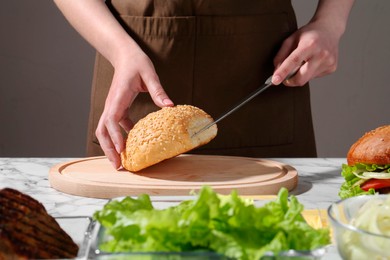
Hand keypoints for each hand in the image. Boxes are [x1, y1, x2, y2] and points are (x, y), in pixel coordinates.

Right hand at [95, 50, 173, 168]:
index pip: (111, 120)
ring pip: (105, 130)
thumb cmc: (136, 63)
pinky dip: (120, 137)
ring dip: (111, 146)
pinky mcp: (118, 108)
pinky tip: (131, 144)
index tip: (121, 150)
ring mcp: (112, 107)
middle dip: (108, 149)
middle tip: (117, 165)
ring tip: (120, 161)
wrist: (126, 55)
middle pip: (102, 130)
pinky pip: (115, 126)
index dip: (115, 136)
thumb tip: (169, 106)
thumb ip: (158, 90)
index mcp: (118, 98)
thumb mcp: (150, 75)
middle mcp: (111, 104)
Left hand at [271, 20, 339, 85]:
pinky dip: (309, 73)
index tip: (275, 81)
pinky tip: (312, 62)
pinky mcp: (332, 68)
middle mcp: (321, 54)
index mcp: (310, 44)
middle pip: (301, 77)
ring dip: (300, 74)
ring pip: (307, 79)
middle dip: (290, 81)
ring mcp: (328, 62)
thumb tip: (276, 72)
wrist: (329, 29)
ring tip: (303, 62)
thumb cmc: (309, 34)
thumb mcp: (291, 39)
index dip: (283, 72)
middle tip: (285, 77)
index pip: (294, 61)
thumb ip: (281, 55)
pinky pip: (314, 77)